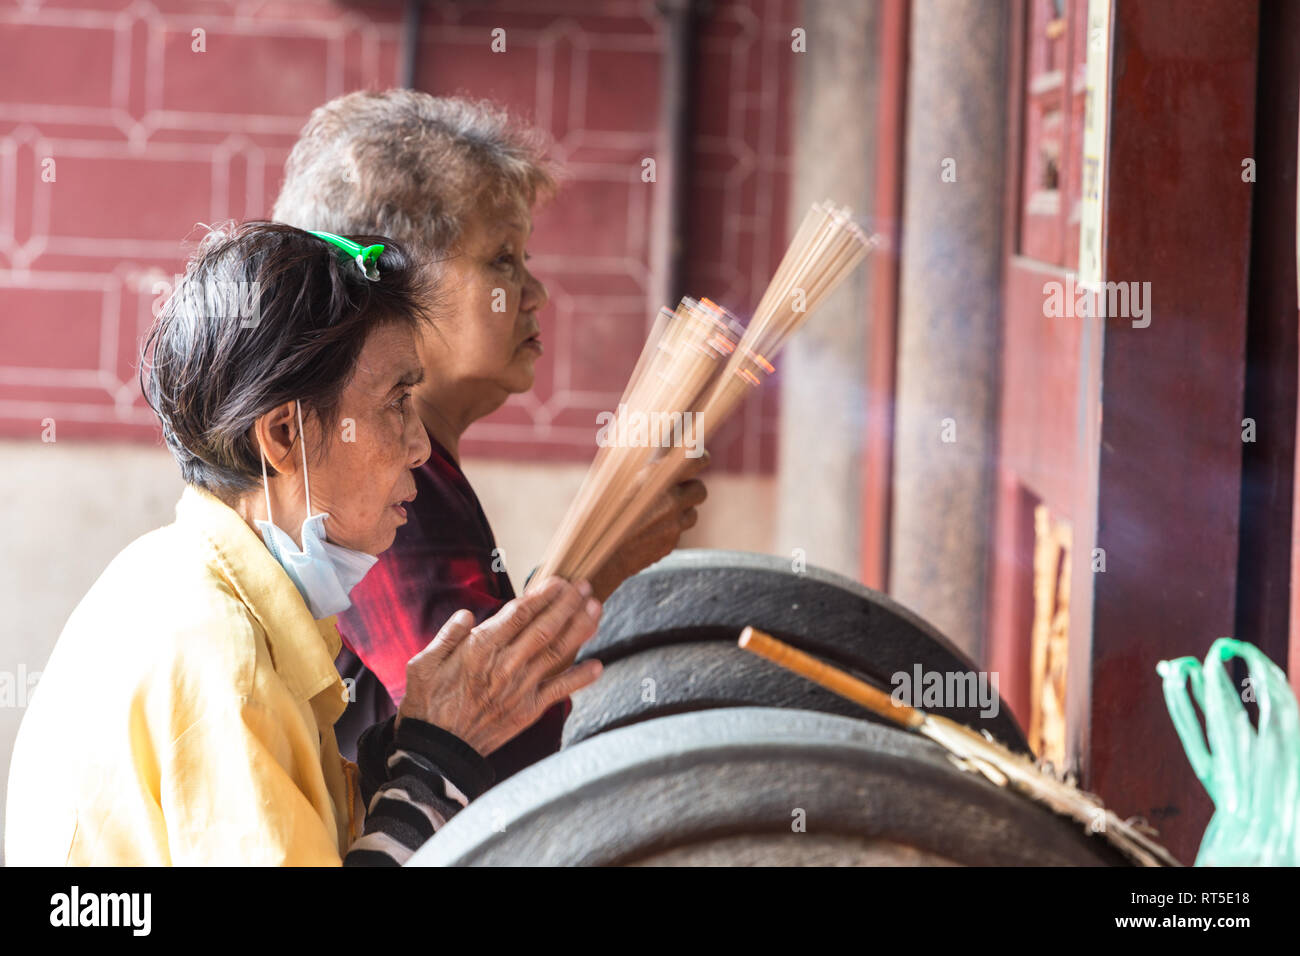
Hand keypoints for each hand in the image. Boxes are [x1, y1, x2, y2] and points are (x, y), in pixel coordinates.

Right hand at [396, 576, 603, 755]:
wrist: (437, 751)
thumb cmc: (427, 704)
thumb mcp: (424, 663)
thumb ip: (447, 636)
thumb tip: (467, 615)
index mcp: (480, 649)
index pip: (520, 614)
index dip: (543, 594)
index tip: (559, 580)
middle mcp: (506, 665)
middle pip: (545, 628)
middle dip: (568, 604)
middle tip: (584, 586)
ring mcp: (520, 688)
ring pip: (557, 653)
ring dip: (579, 629)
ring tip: (596, 609)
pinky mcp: (528, 710)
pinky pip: (559, 691)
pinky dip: (580, 678)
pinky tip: (598, 666)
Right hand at [589, 449, 709, 600]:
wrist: (598, 556)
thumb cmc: (599, 514)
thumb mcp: (614, 483)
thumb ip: (638, 470)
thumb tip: (652, 453)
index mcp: (655, 478)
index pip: (695, 460)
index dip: (701, 458)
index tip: (702, 458)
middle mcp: (669, 500)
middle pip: (700, 489)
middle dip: (691, 489)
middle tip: (677, 490)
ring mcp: (672, 525)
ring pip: (692, 514)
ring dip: (680, 512)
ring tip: (658, 514)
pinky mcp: (670, 545)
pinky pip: (678, 534)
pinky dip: (668, 531)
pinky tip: (648, 532)